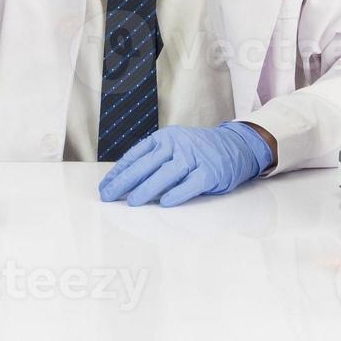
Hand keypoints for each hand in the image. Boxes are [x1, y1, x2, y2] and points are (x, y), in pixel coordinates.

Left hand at [97, 123, 273, 207]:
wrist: (235, 146)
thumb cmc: (198, 151)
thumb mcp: (174, 146)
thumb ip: (154, 160)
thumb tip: (126, 181)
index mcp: (165, 138)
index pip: (136, 155)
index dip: (119, 171)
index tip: (105, 186)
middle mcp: (178, 145)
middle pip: (147, 164)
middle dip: (125, 181)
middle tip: (109, 196)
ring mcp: (194, 158)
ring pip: (166, 174)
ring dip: (147, 188)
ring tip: (132, 201)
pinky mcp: (210, 172)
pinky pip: (191, 184)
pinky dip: (177, 193)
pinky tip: (164, 203)